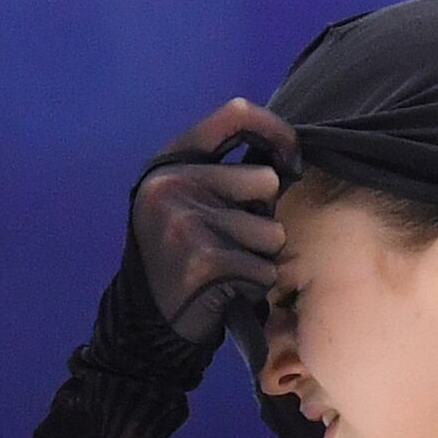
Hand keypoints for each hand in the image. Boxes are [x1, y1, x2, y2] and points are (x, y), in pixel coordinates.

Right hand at [128, 97, 302, 346]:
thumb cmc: (177, 257)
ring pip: (272, 232)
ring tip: (224, 269)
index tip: (291, 159)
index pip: (236, 115)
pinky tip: (223, 290)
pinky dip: (253, 286)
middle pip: (266, 182)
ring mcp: (187, 222)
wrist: (146, 323)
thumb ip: (223, 174)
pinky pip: (264, 269)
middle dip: (261, 218)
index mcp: (170, 162)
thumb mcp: (185, 201)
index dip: (276, 131)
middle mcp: (173, 185)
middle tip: (228, 241)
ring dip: (259, 257)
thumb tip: (288, 161)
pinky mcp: (205, 261)